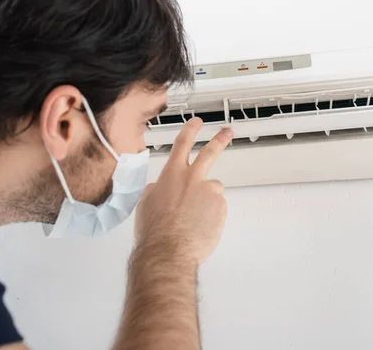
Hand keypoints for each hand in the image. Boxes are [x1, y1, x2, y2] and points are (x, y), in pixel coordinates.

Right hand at [135, 117, 232, 265]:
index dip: (190, 130)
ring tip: (196, 218)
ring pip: (213, 189)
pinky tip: (199, 228)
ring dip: (208, 200)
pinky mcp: (221, 207)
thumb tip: (158, 188)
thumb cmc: (155, 231)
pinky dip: (211, 217)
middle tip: (226, 132)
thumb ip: (156, 190)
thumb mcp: (146, 204)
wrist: (168, 250)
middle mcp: (192, 178)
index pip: (182, 144)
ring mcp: (209, 192)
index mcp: (171, 174)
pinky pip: (218, 209)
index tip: (196, 123)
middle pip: (210, 152)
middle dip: (219, 139)